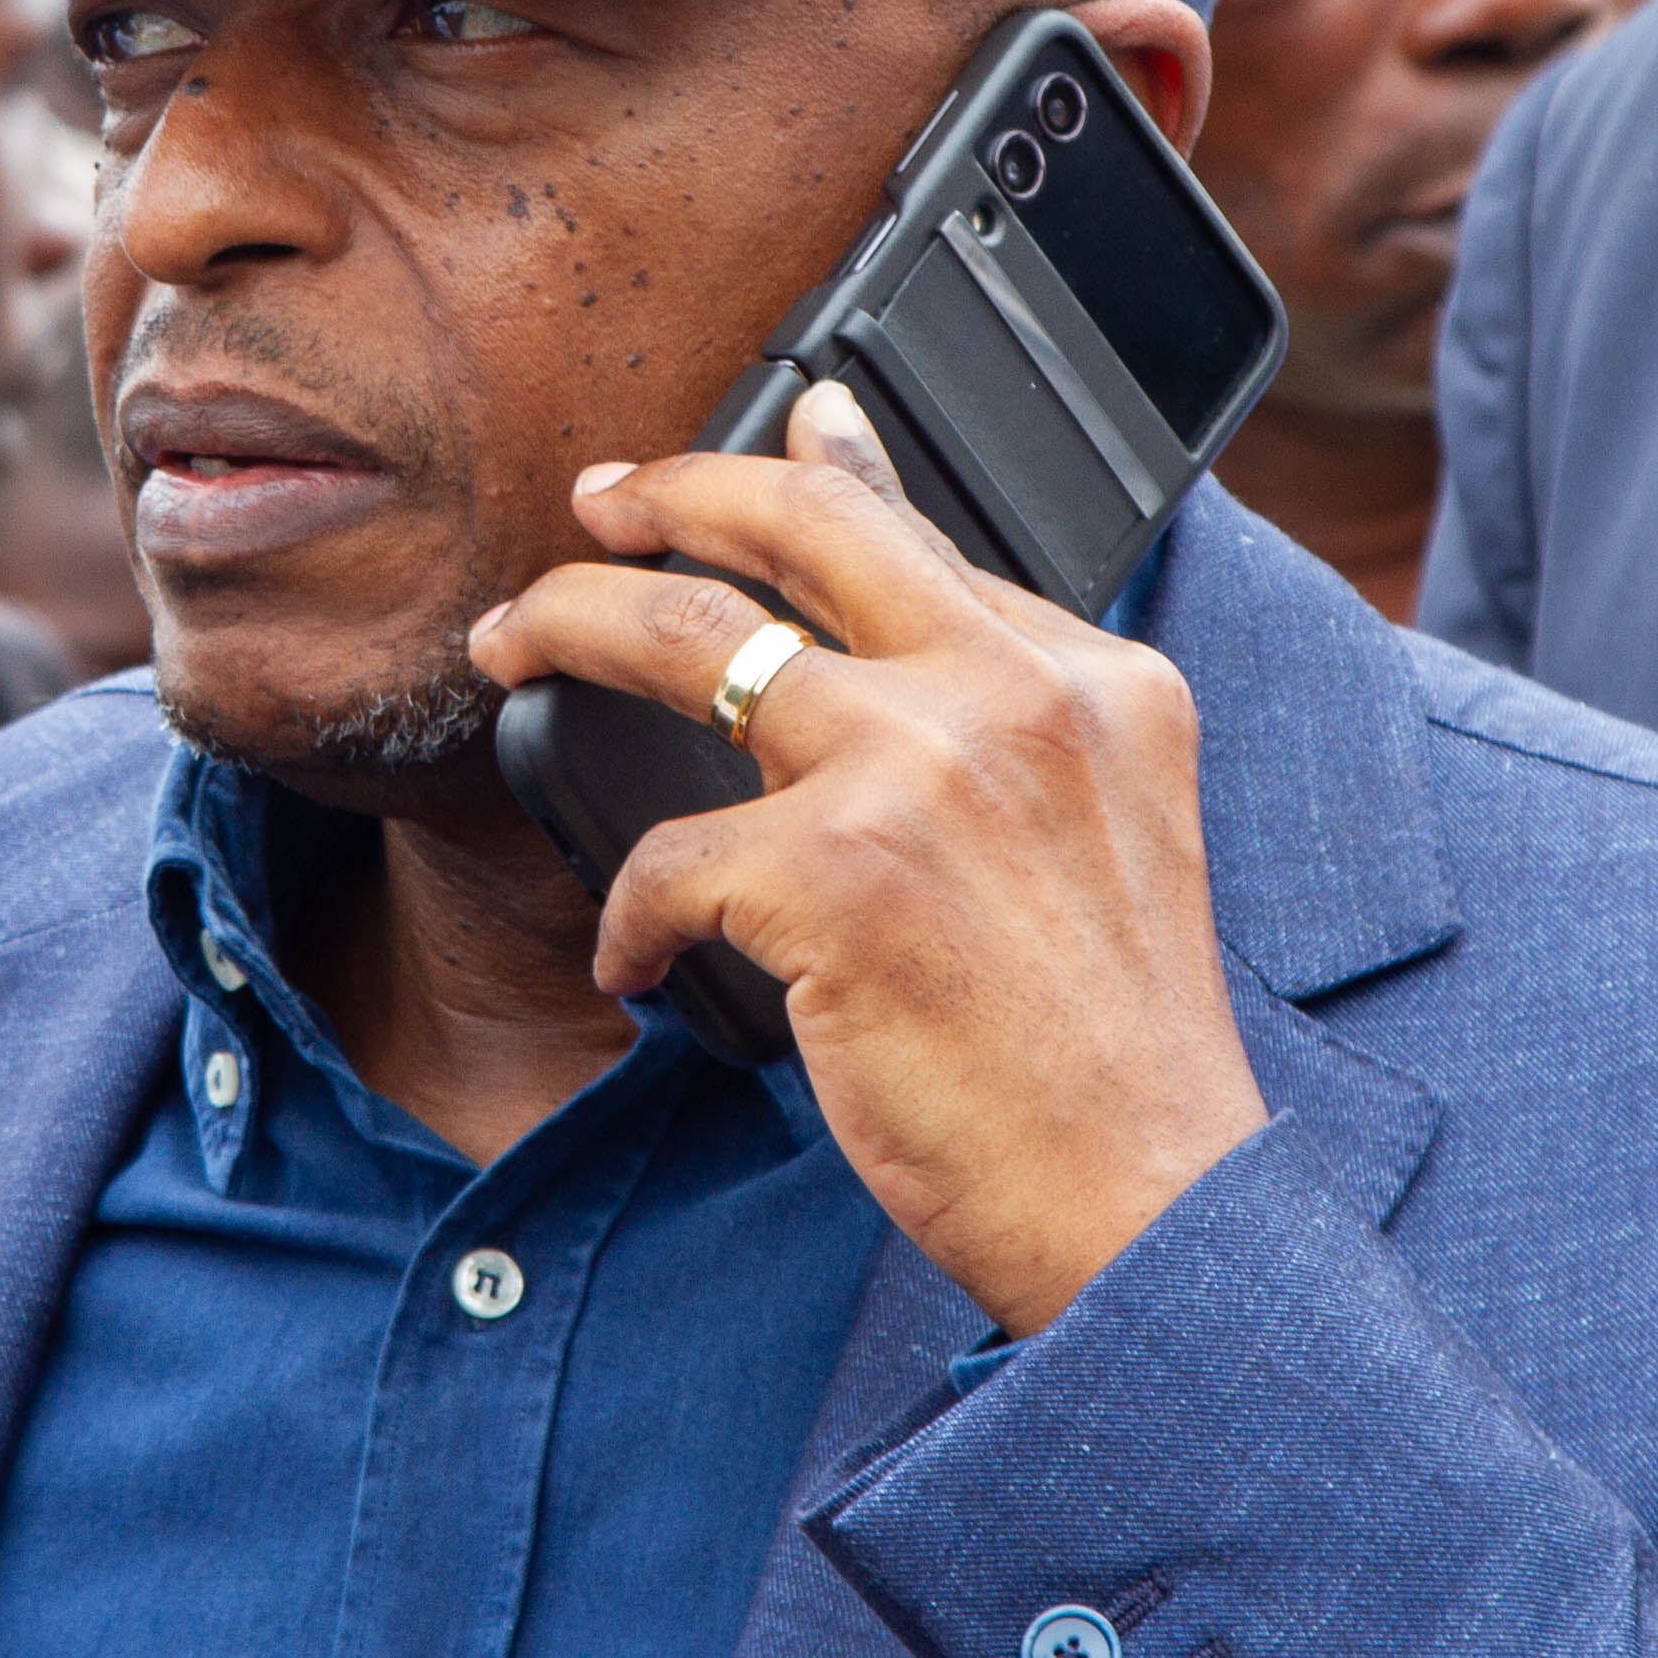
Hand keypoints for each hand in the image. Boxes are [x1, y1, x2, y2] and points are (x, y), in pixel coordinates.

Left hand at [468, 384, 1270, 1334]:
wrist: (1149, 1205)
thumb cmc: (1113, 1064)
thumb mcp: (1109, 840)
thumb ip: (1006, 729)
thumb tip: (885, 640)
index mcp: (1098, 681)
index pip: (922, 535)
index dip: (812, 476)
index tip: (751, 452)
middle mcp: (1019, 693)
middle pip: (805, 524)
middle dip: (673, 490)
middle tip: (594, 502)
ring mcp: (926, 769)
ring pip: (688, 638)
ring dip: (570, 626)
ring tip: (508, 646)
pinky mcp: (839, 870)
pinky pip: (666, 860)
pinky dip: (632, 921)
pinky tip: (640, 966)